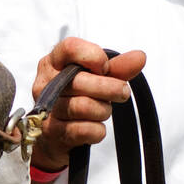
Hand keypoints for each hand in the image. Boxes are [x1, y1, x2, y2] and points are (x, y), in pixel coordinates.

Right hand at [29, 37, 147, 173]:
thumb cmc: (76, 99)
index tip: (105, 67)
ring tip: (103, 110)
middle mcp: (43, 84)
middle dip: (110, 88)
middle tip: (122, 92)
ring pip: (84, 107)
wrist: (55, 136)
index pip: (70, 48)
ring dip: (103, 111)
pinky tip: (94, 127)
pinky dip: (97, 131)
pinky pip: (85, 130)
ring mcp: (46, 109)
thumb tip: (139, 57)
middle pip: (80, 81)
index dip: (94, 56)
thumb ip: (117, 67)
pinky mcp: (51, 133)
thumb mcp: (96, 79)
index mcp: (52, 63)